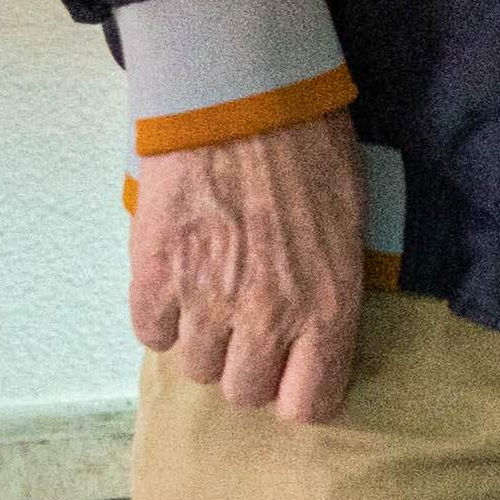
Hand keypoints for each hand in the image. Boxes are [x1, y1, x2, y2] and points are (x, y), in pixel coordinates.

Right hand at [134, 108, 365, 425]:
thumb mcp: (348, 222)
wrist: (241, 96)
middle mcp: (268, 318)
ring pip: (196, 366)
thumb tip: (315, 325)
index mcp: (327, 307)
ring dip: (202, 338)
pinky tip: (175, 282)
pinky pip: (151, 332)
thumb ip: (331, 286)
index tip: (287, 372)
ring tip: (209, 292)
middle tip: (244, 323)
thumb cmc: (308, 146)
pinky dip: (160, 315)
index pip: (308, 404)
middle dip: (245, 364)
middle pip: (244, 392)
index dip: (295, 391)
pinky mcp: (155, 276)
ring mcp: (206, 301)